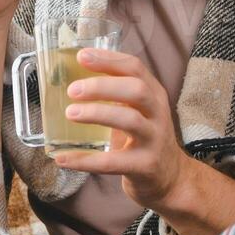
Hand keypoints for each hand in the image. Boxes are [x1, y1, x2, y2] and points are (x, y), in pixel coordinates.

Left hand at [51, 47, 189, 213]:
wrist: (171, 178)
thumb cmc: (144, 138)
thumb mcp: (137, 111)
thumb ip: (114, 96)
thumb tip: (68, 80)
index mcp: (153, 94)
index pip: (135, 68)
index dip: (108, 60)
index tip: (81, 56)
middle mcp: (157, 113)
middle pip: (136, 90)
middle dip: (102, 86)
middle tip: (72, 90)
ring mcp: (154, 140)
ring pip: (129, 120)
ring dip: (97, 114)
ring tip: (71, 113)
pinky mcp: (145, 166)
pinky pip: (113, 162)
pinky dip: (85, 160)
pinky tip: (63, 158)